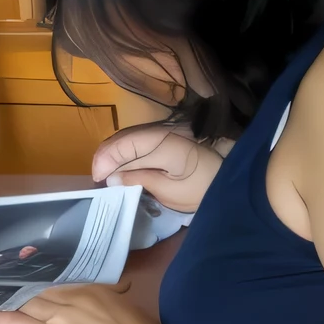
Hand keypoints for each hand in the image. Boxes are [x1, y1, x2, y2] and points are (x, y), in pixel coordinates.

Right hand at [91, 123, 225, 212]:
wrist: (226, 176)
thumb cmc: (201, 188)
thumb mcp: (171, 192)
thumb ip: (140, 180)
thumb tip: (112, 178)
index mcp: (164, 144)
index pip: (126, 145)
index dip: (107, 160)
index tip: (98, 180)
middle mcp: (160, 131)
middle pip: (122, 138)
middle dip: (104, 157)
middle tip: (97, 181)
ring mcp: (161, 131)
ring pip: (125, 137)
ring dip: (111, 154)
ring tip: (103, 175)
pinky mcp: (162, 136)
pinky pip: (134, 140)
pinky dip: (121, 152)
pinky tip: (118, 167)